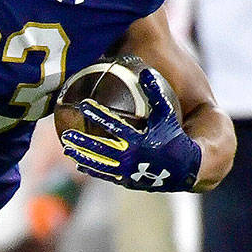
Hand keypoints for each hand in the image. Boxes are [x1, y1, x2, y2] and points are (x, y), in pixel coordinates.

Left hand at [60, 69, 200, 191]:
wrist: (186, 167)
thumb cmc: (175, 137)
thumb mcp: (167, 115)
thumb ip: (156, 94)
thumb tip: (146, 72)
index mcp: (139, 140)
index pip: (113, 124)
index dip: (97, 114)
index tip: (83, 105)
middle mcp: (130, 156)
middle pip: (100, 147)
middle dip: (82, 141)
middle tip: (66, 134)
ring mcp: (127, 170)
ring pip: (99, 163)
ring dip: (82, 156)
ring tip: (66, 149)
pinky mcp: (127, 179)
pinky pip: (106, 174)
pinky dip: (92, 168)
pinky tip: (79, 163)